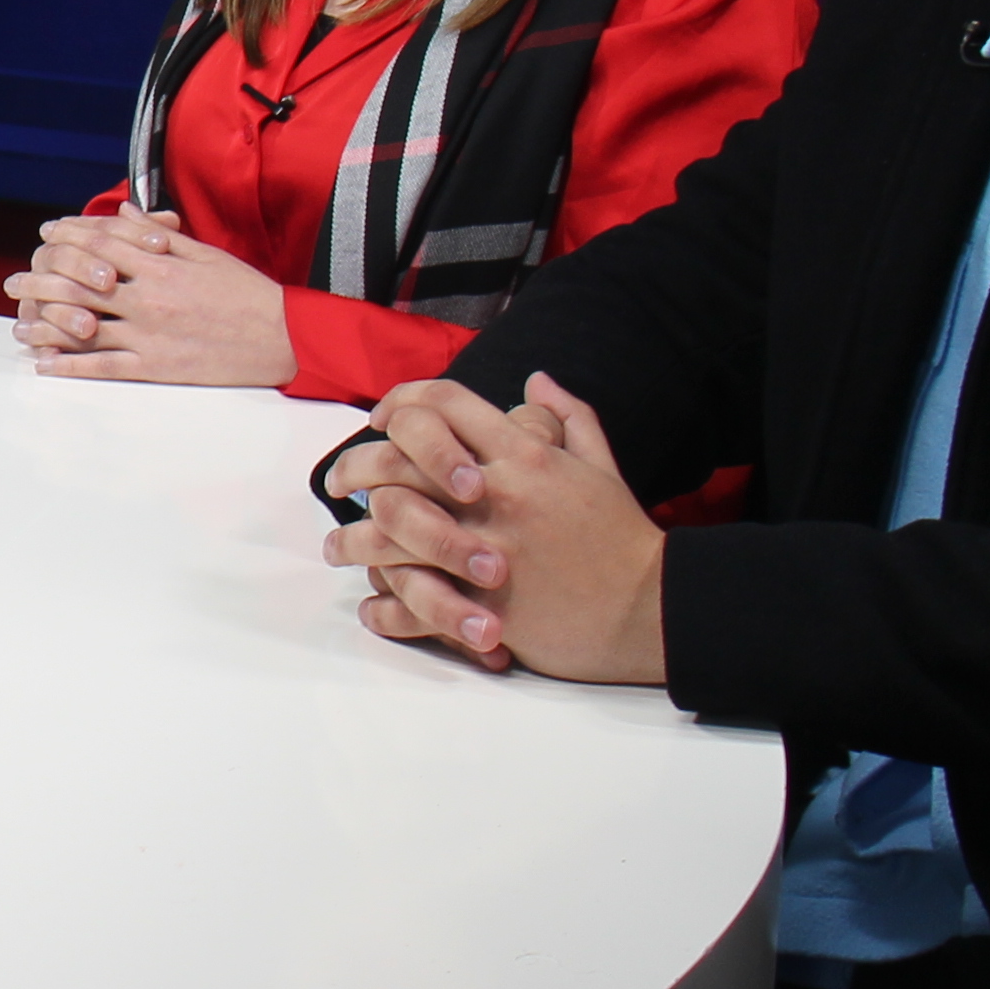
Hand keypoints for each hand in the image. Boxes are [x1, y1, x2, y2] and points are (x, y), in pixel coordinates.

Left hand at [14, 211, 295, 386]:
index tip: (46, 235)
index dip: (68, 236)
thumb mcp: (205, 252)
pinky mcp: (157, 366)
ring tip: (18, 325)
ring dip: (46, 325)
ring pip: (84, 326)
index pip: (101, 244)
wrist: (283, 336)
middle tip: (12, 282)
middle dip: (41, 279)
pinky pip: (105, 366)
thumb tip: (127, 210)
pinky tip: (47, 364)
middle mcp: (148, 296)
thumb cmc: (247, 293)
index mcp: (161, 264)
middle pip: (81, 283)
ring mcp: (149, 333)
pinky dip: (71, 365)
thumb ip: (159, 234)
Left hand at [322, 372, 668, 683]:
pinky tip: (373, 604)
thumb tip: (537, 379)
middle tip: (337, 482)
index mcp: (523, 456)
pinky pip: (412, 602)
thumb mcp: (602, 467)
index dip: (402, 401)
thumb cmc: (624, 539)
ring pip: (389, 531)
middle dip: (354, 467)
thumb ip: (568, 418)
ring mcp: (486, 550)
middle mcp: (496, 495)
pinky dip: (384, 605)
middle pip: (398, 461)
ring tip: (340, 547)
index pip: (443, 403)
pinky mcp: (484, 606)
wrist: (652, 609)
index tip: (380, 420)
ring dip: (353, 539)